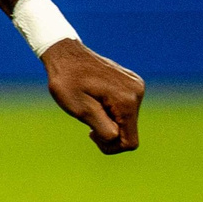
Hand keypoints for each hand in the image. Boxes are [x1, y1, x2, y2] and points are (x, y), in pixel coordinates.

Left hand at [43, 38, 143, 153]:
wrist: (65, 54)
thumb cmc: (67, 81)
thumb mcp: (80, 109)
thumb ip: (102, 128)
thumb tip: (117, 139)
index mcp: (127, 100)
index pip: (130, 142)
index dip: (110, 146)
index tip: (91, 133)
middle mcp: (137, 92)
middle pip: (129, 131)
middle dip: (109, 131)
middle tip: (87, 119)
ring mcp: (136, 85)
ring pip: (127, 120)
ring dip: (109, 120)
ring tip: (90, 106)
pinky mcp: (132, 83)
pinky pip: (126, 108)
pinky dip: (111, 111)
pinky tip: (96, 99)